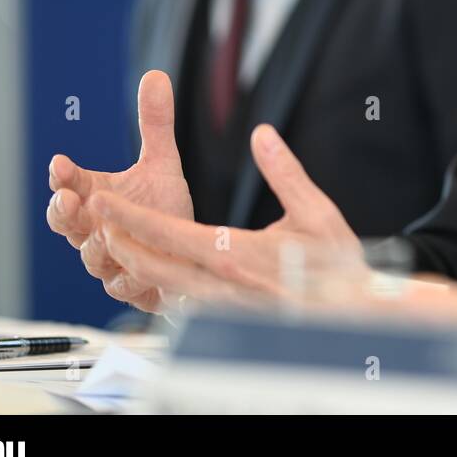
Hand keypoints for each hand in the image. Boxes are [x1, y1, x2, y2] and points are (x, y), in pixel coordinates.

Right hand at [46, 70, 193, 310]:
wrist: (189, 252)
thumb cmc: (164, 209)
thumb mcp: (162, 164)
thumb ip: (155, 124)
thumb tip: (155, 75)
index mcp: (96, 197)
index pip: (69, 183)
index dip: (63, 176)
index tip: (60, 163)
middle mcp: (96, 229)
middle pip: (65, 223)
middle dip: (63, 211)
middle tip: (68, 199)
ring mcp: (111, 259)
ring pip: (92, 256)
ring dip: (98, 245)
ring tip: (108, 233)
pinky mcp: (133, 287)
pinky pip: (122, 287)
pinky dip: (126, 279)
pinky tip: (134, 272)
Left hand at [89, 123, 362, 309]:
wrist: (357, 315)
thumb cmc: (338, 267)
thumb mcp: (315, 211)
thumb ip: (284, 171)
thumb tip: (262, 135)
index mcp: (235, 253)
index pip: (166, 232)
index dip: (128, 217)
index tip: (103, 202)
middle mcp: (221, 285)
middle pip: (151, 266)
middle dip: (119, 244)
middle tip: (98, 224)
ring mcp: (223, 308)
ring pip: (163, 289)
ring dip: (138, 267)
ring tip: (122, 245)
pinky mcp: (230, 320)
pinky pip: (185, 305)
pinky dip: (165, 287)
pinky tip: (164, 276)